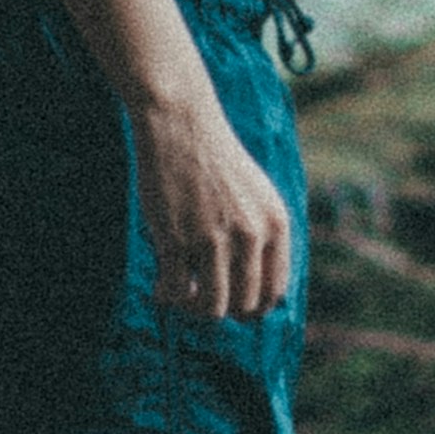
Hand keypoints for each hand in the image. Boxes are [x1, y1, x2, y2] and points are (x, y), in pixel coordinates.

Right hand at [135, 86, 293, 325]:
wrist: (180, 123)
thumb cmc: (214, 160)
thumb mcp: (257, 195)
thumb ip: (263, 237)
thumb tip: (260, 291)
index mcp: (275, 225)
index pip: (274, 293)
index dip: (252, 308)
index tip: (232, 304)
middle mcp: (250, 235)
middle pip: (244, 306)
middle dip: (222, 310)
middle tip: (200, 298)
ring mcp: (213, 238)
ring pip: (212, 307)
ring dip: (193, 310)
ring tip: (180, 297)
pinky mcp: (176, 238)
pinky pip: (174, 290)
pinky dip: (166, 296)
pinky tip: (159, 287)